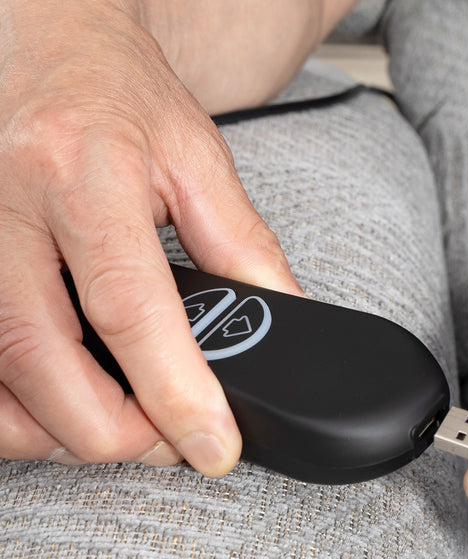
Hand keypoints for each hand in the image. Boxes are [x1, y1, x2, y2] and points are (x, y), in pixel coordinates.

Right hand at [0, 0, 301, 475]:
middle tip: (173, 439)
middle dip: (118, 434)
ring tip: (130, 425)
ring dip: (66, 432)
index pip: (129, 309)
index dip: (175, 393)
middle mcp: (5, 210)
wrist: (52, 46)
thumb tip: (283, 321)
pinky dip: (21, 412)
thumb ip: (245, 249)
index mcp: (83, 175)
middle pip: (45, 365)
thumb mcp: (200, 163)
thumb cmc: (121, 99)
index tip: (214, 445)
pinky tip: (69, 406)